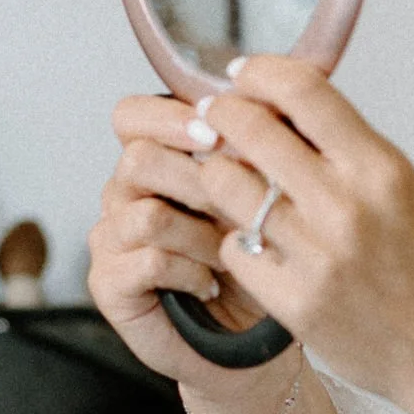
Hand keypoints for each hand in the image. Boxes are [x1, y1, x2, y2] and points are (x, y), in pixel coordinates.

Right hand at [85, 93, 293, 411]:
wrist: (256, 337)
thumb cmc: (263, 258)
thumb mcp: (274, 188)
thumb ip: (274, 134)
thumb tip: (303, 76)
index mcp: (160, 158)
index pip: (134, 115)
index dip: (171, 118)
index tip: (217, 135)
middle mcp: (127, 192)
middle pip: (137, 158)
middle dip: (198, 180)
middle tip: (239, 204)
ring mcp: (112, 237)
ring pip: (144, 211)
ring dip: (200, 231)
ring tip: (233, 251)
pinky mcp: (109, 283)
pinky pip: (145, 260)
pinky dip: (189, 270)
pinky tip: (214, 283)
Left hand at [188, 57, 413, 413]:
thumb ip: (356, 153)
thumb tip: (294, 111)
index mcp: (383, 171)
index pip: (303, 92)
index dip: (262, 72)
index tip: (246, 74)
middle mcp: (347, 208)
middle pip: (249, 129)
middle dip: (224, 114)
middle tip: (218, 118)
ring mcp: (315, 257)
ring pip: (225, 186)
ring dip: (219, 174)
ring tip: (229, 180)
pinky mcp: (292, 302)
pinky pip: (232, 248)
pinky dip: (236, 239)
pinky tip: (254, 242)